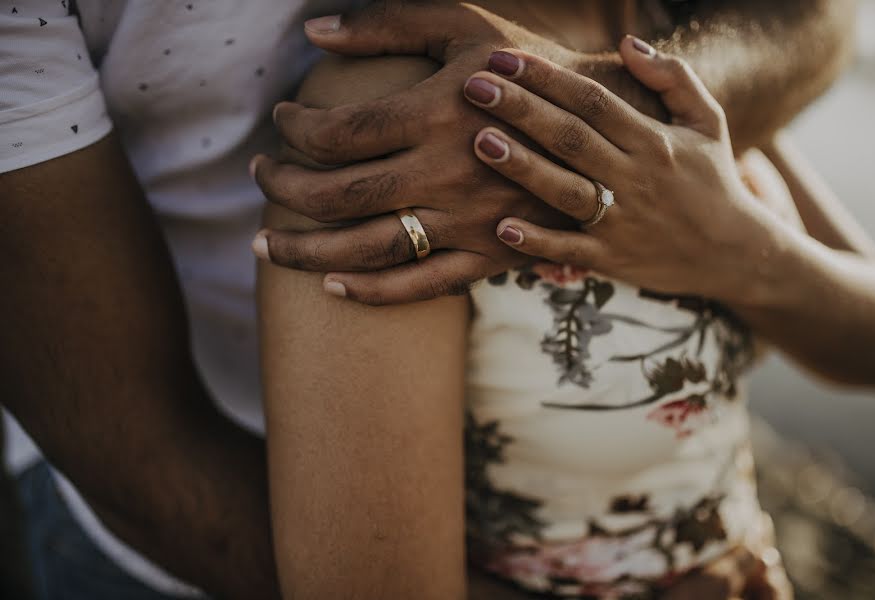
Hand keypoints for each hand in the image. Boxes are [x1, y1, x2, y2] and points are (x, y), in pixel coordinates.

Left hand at [252, 1, 663, 304]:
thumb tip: (315, 32)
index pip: (337, 131)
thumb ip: (389, 23)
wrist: (606, 124)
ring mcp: (468, 221)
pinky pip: (423, 286)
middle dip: (283, 189)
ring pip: (369, 248)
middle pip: (338, 195)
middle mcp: (447, 172)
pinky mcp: (489, 255)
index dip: (294, 128)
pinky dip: (373, 292)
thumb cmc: (528, 66)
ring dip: (307, 251)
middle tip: (258, 177)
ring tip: (265, 246)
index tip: (283, 121)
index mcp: (438, 111)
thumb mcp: (465, 25)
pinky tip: (332, 287)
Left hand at [469, 36, 787, 306]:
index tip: (504, 58)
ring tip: (481, 142)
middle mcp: (636, 178)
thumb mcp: (708, 121)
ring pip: (566, 191)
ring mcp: (623, 221)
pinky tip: (502, 227)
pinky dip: (537, 241)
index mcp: (654, 140)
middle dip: (521, 109)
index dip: (548, 77)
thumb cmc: (713, 179)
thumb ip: (673, 77)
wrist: (736, 253)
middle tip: (474, 87)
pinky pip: (570, 250)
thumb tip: (627, 43)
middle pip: (571, 137)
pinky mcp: (613, 259)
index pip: (593, 100)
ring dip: (522, 168)